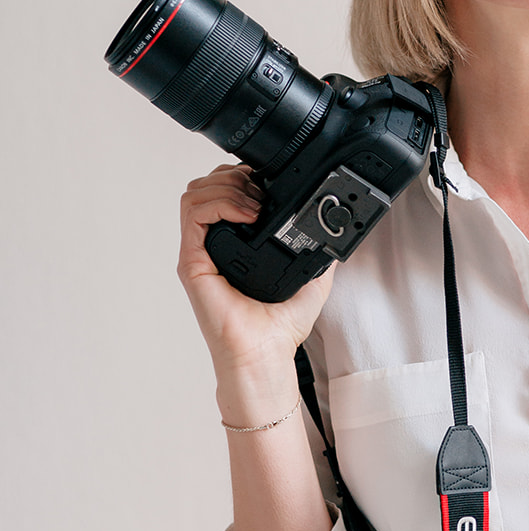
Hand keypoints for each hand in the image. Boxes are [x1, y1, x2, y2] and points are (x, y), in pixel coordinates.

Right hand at [177, 163, 334, 383]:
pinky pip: (194, 214)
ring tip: (254, 203)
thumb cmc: (279, 328)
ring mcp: (200, 252)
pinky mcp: (193, 262)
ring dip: (226, 186)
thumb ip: (319, 252)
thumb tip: (332, 232)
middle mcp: (212, 246)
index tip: (268, 183)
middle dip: (234, 176)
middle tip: (262, 191)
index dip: (243, 177)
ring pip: (196, 194)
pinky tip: (247, 213)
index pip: (224, 192)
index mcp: (232, 246)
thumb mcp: (311, 280)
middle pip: (206, 186)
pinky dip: (220, 202)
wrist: (265, 354)